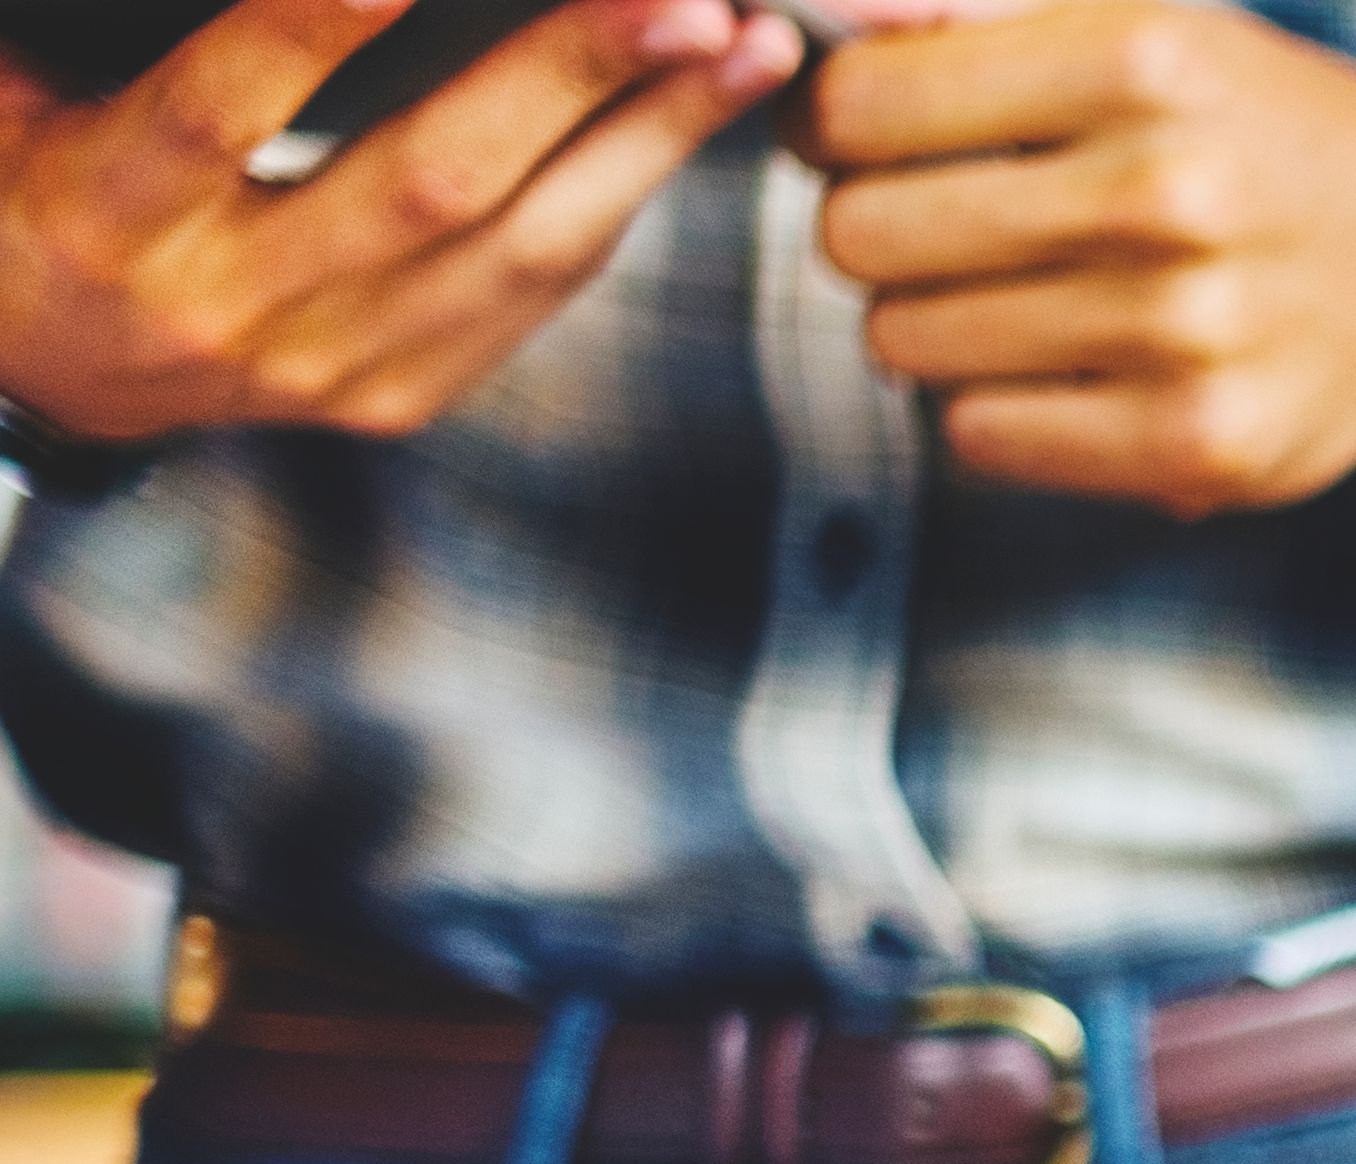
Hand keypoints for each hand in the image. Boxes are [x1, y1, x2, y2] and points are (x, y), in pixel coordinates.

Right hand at [0, 0, 797, 443]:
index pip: (221, 102)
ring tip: (747, 49)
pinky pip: (530, 299)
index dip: (317, 21)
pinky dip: (617, 200)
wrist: (31, 367)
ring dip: (649, 142)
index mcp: (110, 206)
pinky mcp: (391, 399)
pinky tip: (688, 125)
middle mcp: (226, 301)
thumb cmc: (34, 176)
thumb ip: (126, 25)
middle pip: (429, 182)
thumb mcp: (20, 85)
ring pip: (520, 251)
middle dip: (570, 77)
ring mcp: (322, 366)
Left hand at [804, 0, 1355, 513]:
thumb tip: (821, 19)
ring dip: (930, 323)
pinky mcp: (1206, 444)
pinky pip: (985, 436)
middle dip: (876, 230)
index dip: (838, 128)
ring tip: (1006, 298)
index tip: (871, 144)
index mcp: (1142, 60)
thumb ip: (982, 17)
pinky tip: (1054, 368)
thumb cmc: (1260, 130)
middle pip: (866, 233)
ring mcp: (1192, 330)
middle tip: (939, 230)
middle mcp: (1169, 193)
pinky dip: (994, 406)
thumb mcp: (1142, 21)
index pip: (861, 106)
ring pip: (911, 342)